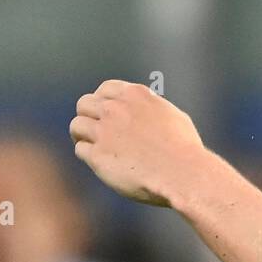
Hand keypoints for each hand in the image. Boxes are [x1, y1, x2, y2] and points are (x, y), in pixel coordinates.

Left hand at [70, 80, 205, 206]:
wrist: (182, 173)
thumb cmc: (184, 148)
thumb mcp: (172, 115)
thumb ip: (151, 108)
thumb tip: (144, 109)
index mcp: (134, 95)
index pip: (105, 89)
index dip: (103, 101)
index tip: (105, 113)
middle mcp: (115, 109)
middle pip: (84, 104)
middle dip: (88, 116)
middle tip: (94, 130)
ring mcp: (104, 131)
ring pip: (76, 125)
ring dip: (82, 135)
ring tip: (91, 145)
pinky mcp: (97, 155)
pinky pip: (80, 149)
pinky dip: (88, 155)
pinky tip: (100, 161)